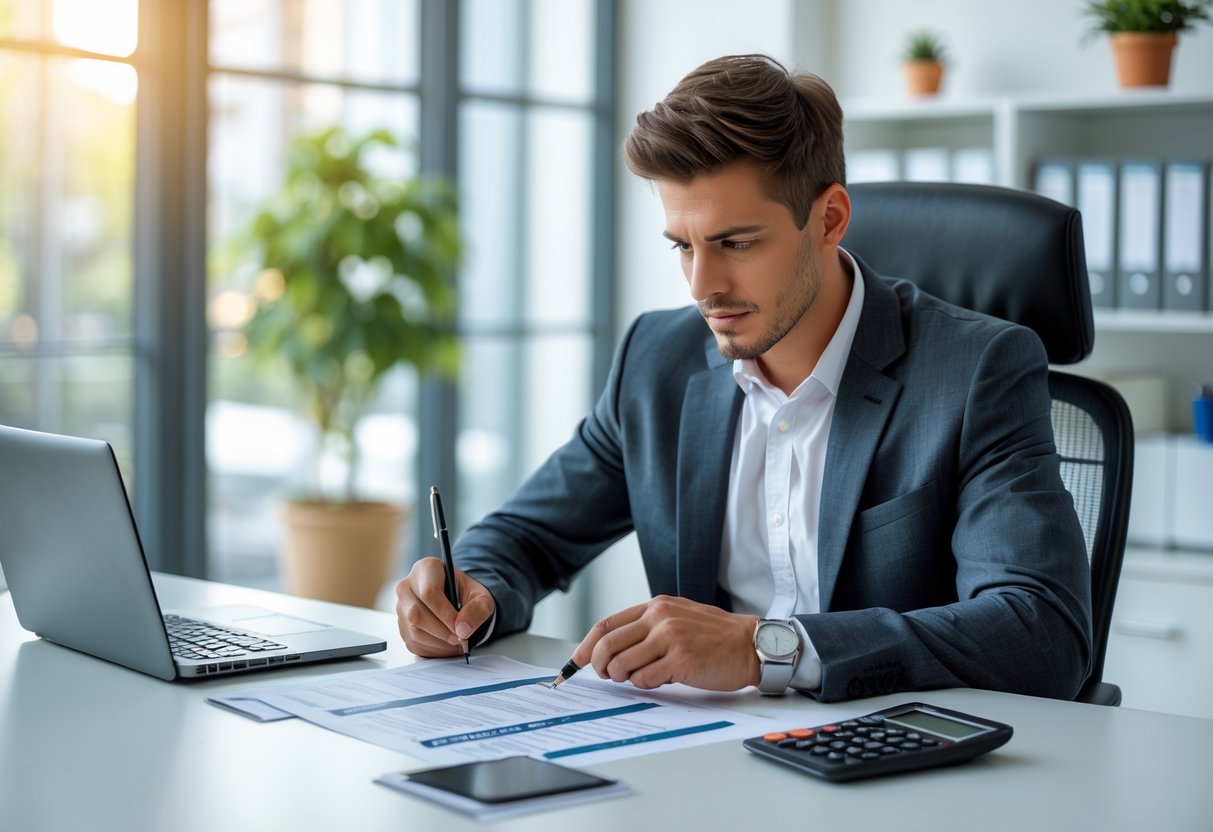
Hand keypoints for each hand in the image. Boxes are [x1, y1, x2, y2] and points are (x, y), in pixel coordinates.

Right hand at [395, 557, 494, 657]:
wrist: (459, 602)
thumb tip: (462, 630)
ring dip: (439, 643)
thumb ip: (478, 610)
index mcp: (426, 569)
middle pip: (417, 614)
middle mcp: (407, 586)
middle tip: (461, 639)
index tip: (460, 629)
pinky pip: (413, 643)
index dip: (445, 614)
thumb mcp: (482, 597)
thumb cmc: (468, 595)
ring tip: (457, 642)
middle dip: (442, 631)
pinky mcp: (402, 626)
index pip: (429, 592)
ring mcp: (401, 607)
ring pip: (414, 631)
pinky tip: (447, 645)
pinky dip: (433, 650)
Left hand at [569, 595, 760, 691]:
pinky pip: (644, 679)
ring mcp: (670, 637)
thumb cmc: (715, 636)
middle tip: (607, 676)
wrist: (750, 644)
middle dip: (599, 666)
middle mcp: (660, 617)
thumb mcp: (678, 617)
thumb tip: (613, 651)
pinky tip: (662, 679)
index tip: (577, 661)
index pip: (607, 624)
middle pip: (608, 644)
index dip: (587, 645)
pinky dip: (645, 685)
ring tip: (641, 677)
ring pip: (623, 664)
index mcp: (656, 606)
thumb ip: (648, 628)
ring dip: (624, 678)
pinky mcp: (681, 659)